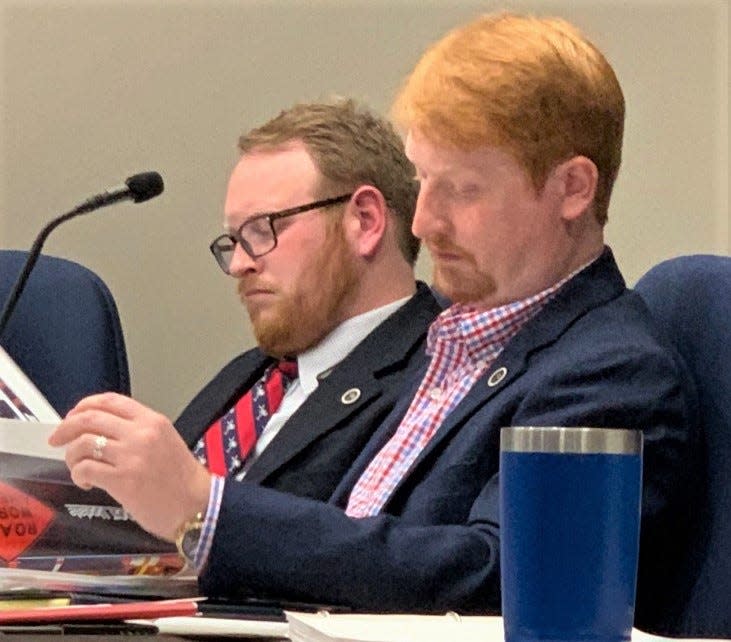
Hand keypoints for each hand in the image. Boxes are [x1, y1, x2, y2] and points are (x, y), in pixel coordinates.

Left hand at [48, 393, 210, 541]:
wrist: (197, 505)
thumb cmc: (182, 479)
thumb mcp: (166, 440)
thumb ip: (138, 431)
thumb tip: (101, 430)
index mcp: (153, 421)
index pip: (110, 401)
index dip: (84, 406)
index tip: (73, 415)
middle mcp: (141, 434)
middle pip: (89, 418)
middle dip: (66, 428)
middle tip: (58, 439)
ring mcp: (131, 456)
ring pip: (83, 444)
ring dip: (71, 455)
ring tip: (77, 466)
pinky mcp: (122, 480)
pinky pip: (85, 469)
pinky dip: (78, 474)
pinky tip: (86, 481)